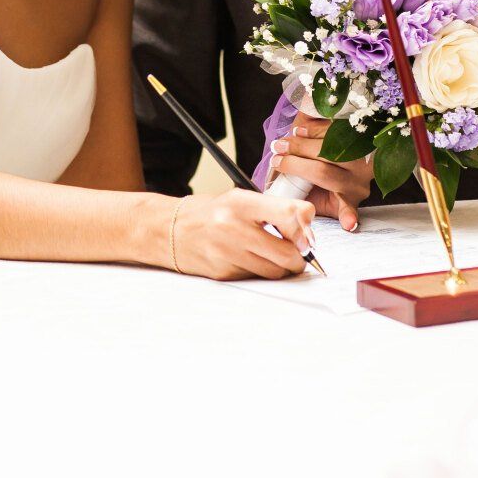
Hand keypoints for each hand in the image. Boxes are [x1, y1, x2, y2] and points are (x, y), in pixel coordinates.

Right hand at [169, 190, 313, 279]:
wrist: (168, 230)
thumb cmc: (210, 213)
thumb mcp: (240, 199)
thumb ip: (275, 209)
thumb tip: (309, 227)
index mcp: (240, 202)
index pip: (289, 214)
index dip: (304, 230)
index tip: (306, 237)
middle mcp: (233, 227)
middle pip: (287, 253)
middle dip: (298, 257)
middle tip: (296, 253)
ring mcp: (226, 253)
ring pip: (275, 271)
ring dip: (281, 268)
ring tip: (270, 256)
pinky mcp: (222, 273)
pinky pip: (256, 279)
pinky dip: (260, 273)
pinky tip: (248, 261)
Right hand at [268, 112, 368, 230]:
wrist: (352, 145)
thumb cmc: (331, 173)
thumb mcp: (325, 194)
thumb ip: (309, 197)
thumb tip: (280, 195)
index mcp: (349, 196)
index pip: (349, 209)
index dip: (348, 217)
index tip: (349, 225)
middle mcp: (358, 176)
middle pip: (322, 172)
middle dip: (295, 164)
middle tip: (276, 158)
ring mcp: (361, 154)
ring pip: (327, 148)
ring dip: (301, 144)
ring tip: (283, 143)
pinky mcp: (360, 133)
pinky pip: (332, 129)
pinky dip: (313, 129)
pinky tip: (300, 131)